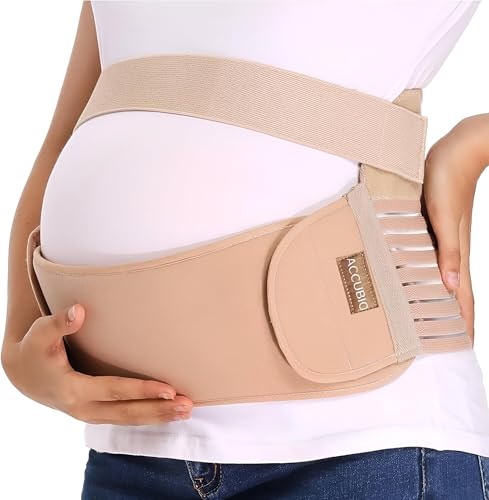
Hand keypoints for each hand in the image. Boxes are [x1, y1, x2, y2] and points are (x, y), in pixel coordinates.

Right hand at [2, 304, 193, 424]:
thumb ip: (59, 323)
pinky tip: (168, 412)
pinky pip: (124, 418)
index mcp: (73, 390)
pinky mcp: (96, 412)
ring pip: (128, 420)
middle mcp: (84, 408)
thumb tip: (79, 310)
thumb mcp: (40, 335)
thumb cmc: (34, 350)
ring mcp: (90, 414)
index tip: (169, 389)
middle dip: (159, 410)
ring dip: (158, 416)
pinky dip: (148, 416)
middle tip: (188, 406)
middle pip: (127, 413)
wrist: (22, 375)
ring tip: (186, 411)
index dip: (142, 390)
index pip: (114, 391)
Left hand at [423, 121, 480, 345]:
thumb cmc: (449, 179)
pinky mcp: (438, 228)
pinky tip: (424, 279)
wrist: (459, 149)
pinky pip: (437, 259)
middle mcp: (453, 250)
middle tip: (447, 340)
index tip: (464, 345)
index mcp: (457, 251)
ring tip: (432, 318)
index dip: (465, 320)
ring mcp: (446, 239)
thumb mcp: (443, 216)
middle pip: (456, 290)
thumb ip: (448, 250)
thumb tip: (450, 286)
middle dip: (455, 317)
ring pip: (445, 276)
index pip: (463, 295)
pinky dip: (433, 275)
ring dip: (442, 299)